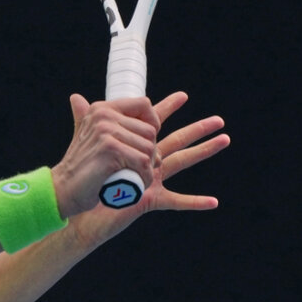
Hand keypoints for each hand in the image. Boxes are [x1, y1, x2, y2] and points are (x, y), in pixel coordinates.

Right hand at [51, 95, 160, 217]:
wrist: (64, 188)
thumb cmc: (80, 166)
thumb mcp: (84, 134)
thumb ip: (84, 115)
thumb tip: (75, 98)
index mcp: (101, 109)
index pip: (143, 104)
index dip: (152, 123)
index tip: (145, 142)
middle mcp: (103, 116)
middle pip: (150, 131)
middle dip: (150, 154)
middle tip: (135, 168)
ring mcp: (106, 132)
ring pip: (149, 149)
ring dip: (147, 169)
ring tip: (132, 177)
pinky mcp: (111, 150)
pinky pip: (143, 162)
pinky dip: (144, 177)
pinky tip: (134, 184)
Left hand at [66, 91, 228, 248]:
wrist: (78, 205)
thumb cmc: (84, 179)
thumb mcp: (87, 146)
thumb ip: (85, 121)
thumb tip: (76, 97)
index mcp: (135, 148)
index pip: (154, 124)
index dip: (168, 109)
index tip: (183, 95)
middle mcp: (147, 163)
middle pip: (177, 141)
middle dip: (198, 129)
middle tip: (219, 119)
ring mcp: (151, 180)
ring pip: (182, 162)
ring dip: (204, 152)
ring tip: (225, 141)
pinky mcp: (149, 198)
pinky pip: (175, 200)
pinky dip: (194, 201)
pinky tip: (213, 201)